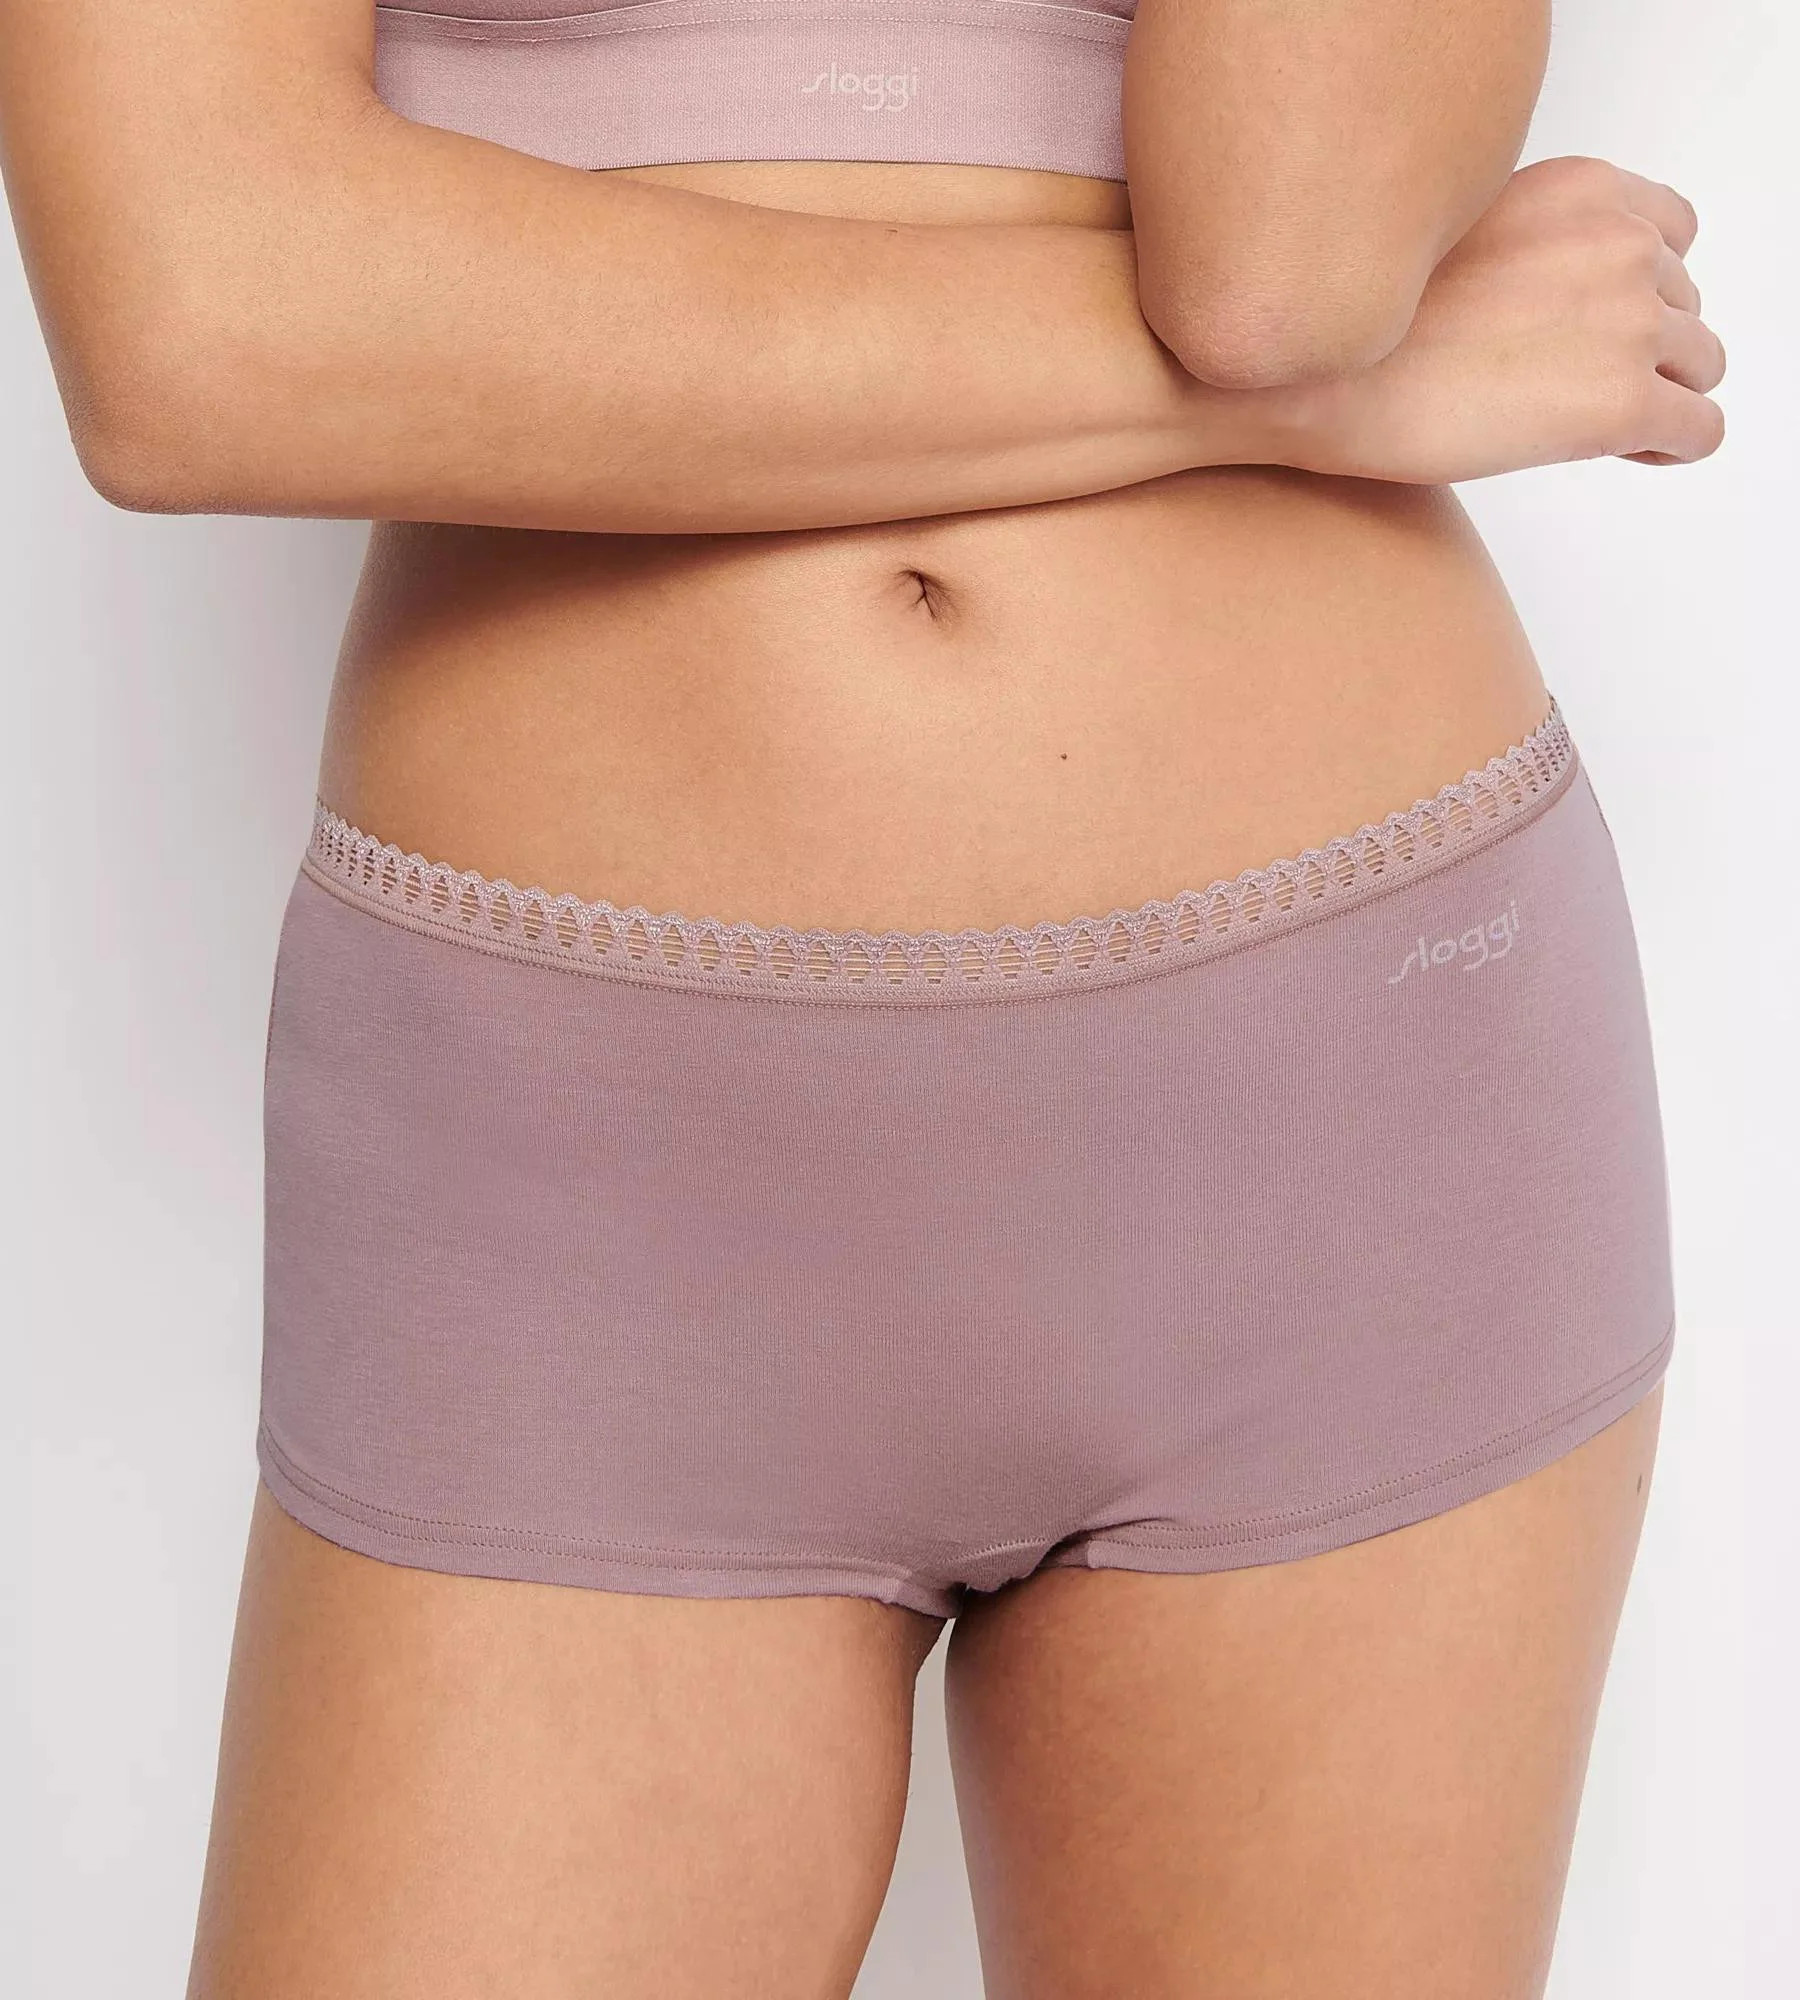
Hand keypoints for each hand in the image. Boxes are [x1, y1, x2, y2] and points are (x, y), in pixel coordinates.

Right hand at [1269, 156, 1726, 483]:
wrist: (1309, 383)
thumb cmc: (1353, 330)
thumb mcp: (1449, 237)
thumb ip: (1523, 245)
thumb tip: (1543, 302)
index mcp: (1581, 190)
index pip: (1665, 231)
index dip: (1631, 288)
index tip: (1586, 329)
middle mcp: (1619, 245)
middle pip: (1682, 302)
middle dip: (1639, 346)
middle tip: (1564, 387)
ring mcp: (1630, 325)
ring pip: (1699, 364)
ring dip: (1656, 395)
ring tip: (1588, 424)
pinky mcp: (1623, 404)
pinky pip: (1698, 429)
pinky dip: (1669, 445)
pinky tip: (1622, 453)